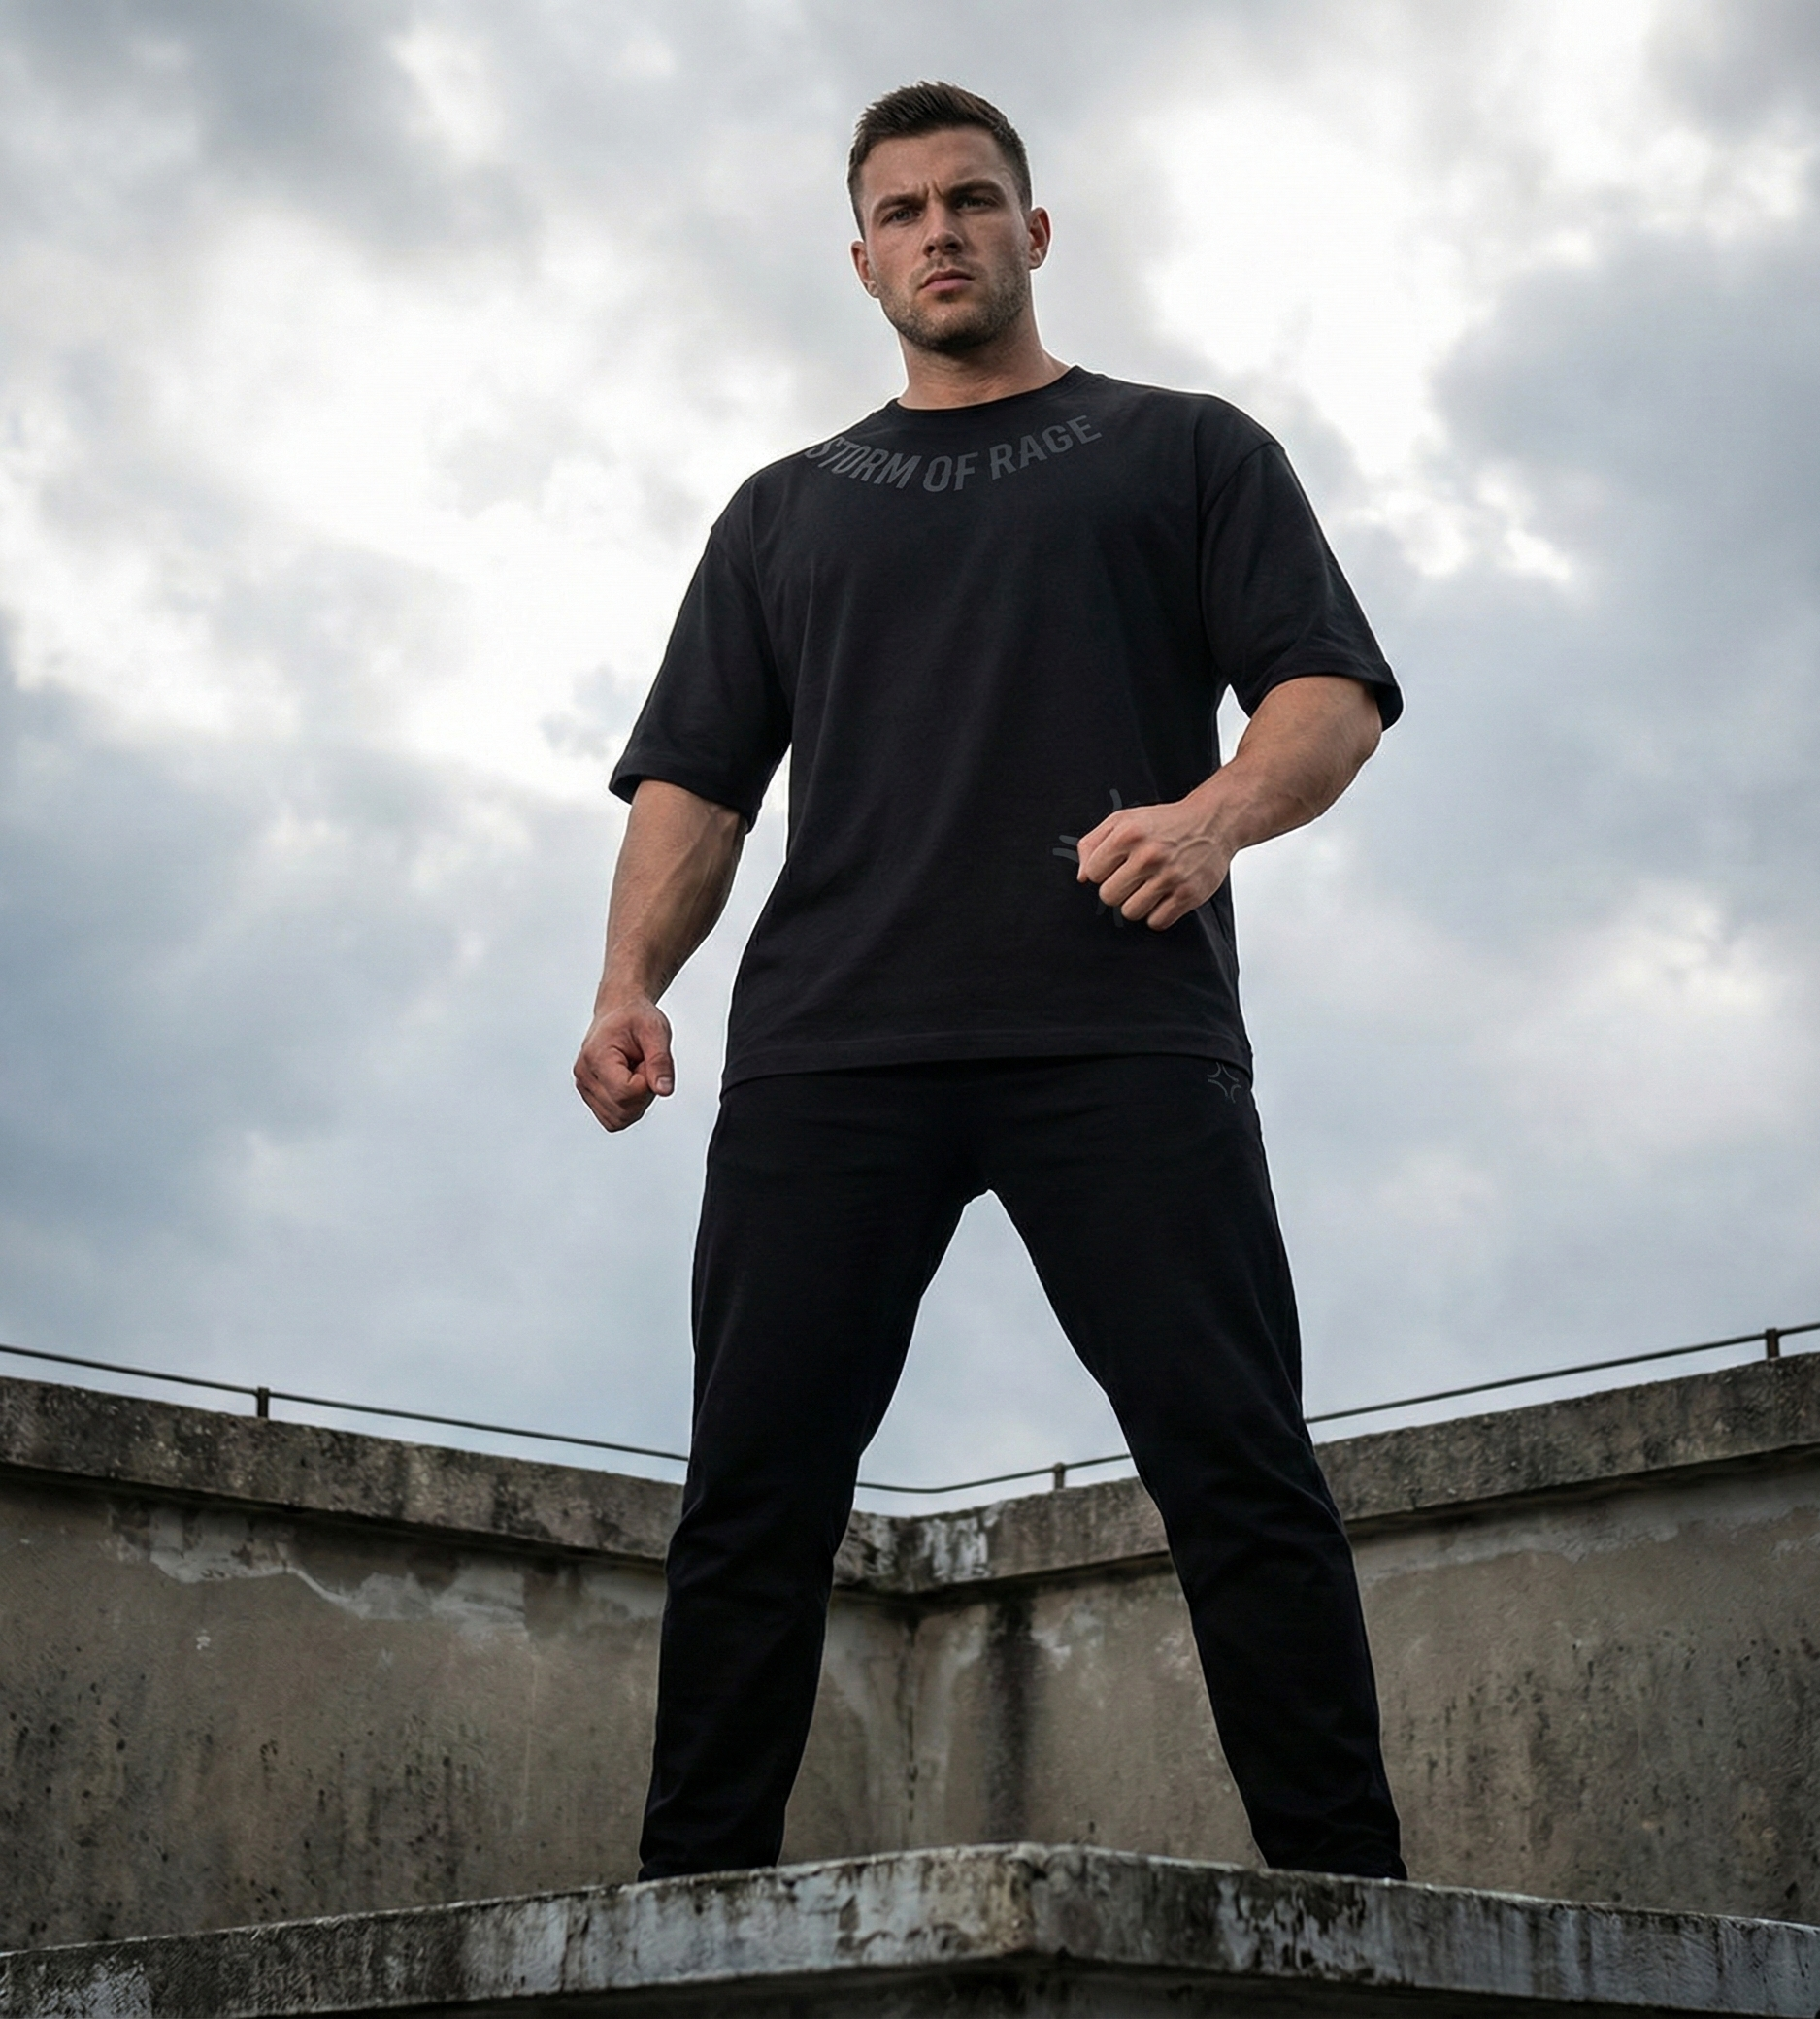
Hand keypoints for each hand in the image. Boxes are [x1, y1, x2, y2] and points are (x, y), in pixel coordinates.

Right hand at [573, 995, 675, 1131]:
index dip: (646, 1082)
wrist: (619, 1012)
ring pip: (619, 1120)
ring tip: (635, 1072)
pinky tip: (630, 1082)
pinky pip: (614, 1119)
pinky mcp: (590, 1096)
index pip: (625, 1093)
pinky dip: (629, 1107)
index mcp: (596, 1056)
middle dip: (643, 1093)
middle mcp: (584, 1075)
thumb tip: (664, 1091)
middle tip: (642, 1065)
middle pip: (622, 1111)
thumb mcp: (656, 1031)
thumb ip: (661, 1062)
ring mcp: (584, 1087)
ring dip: (637, 1102)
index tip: (646, 1060)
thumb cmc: (636, 1018)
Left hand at [1076, 790, 1231, 930]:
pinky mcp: (1189, 894)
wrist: (1212, 822)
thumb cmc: (1164, 823)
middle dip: (1118, 890)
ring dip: (1137, 904)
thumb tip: (1082, 877)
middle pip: (1109, 896)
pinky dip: (1158, 914)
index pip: (1093, 873)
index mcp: (1128, 834)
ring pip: (1130, 912)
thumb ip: (1093, 844)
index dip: (1102, 871)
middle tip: (1134, 878)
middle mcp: (1149, 854)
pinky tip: (1164, 897)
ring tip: (1149, 887)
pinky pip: (1157, 922)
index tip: (1117, 865)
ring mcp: (1170, 876)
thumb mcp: (1123, 820)